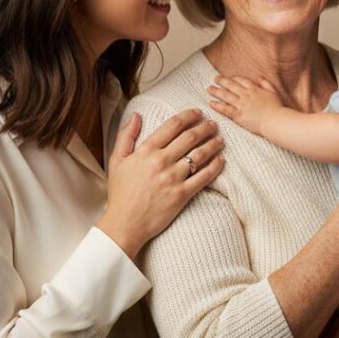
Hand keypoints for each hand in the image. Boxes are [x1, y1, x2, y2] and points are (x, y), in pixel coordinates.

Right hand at [97, 110, 224, 259]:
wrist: (124, 224)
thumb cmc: (120, 193)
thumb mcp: (117, 161)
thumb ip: (126, 136)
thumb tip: (136, 115)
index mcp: (146, 151)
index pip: (172, 125)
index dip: (189, 116)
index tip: (198, 113)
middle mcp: (161, 161)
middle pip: (190, 137)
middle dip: (205, 128)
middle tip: (214, 124)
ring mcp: (172, 178)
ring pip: (199, 155)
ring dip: (213, 144)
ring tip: (220, 139)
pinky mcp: (182, 194)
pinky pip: (204, 177)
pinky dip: (215, 166)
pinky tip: (222, 159)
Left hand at [208, 75, 282, 133]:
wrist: (274, 120)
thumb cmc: (276, 107)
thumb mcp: (273, 92)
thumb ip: (266, 83)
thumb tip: (259, 76)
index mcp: (254, 89)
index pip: (241, 80)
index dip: (234, 78)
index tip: (229, 78)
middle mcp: (246, 95)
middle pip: (231, 85)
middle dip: (222, 81)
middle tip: (215, 79)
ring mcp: (241, 104)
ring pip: (226, 95)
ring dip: (217, 91)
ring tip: (209, 89)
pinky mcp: (238, 115)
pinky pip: (225, 109)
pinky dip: (217, 106)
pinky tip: (211, 103)